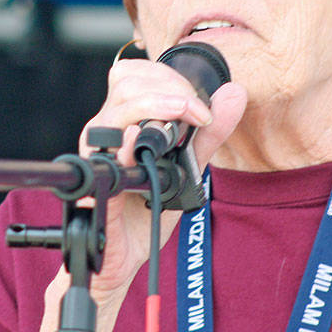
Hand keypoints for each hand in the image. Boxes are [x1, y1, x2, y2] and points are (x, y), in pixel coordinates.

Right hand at [77, 57, 246, 304]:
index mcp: (121, 122)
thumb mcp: (186, 165)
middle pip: (126, 82)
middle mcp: (105, 134)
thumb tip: (234, 93)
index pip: (136, 74)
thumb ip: (208, 133)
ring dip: (155, 106)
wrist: (125, 257)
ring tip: (184, 119)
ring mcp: (99, 159)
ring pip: (116, 110)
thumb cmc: (148, 209)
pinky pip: (106, 161)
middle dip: (170, 89)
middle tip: (197, 113)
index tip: (201, 106)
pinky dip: (124, 146)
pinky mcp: (97, 189)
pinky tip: (139, 140)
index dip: (170, 78)